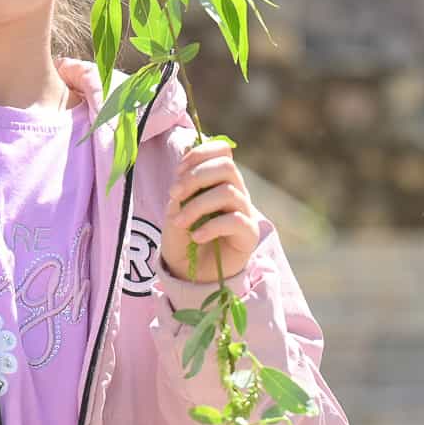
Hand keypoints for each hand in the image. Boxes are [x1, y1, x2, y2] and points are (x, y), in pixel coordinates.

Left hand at [162, 140, 259, 281]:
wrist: (191, 273)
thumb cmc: (183, 239)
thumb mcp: (174, 211)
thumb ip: (180, 193)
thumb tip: (184, 177)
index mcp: (218, 180)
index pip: (222, 150)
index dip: (199, 154)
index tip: (178, 171)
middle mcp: (235, 191)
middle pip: (226, 166)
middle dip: (195, 177)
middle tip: (174, 195)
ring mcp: (244, 212)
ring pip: (228, 192)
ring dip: (198, 205)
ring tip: (180, 222)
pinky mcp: (249, 234)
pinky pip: (235, 220)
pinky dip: (211, 226)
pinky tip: (196, 236)